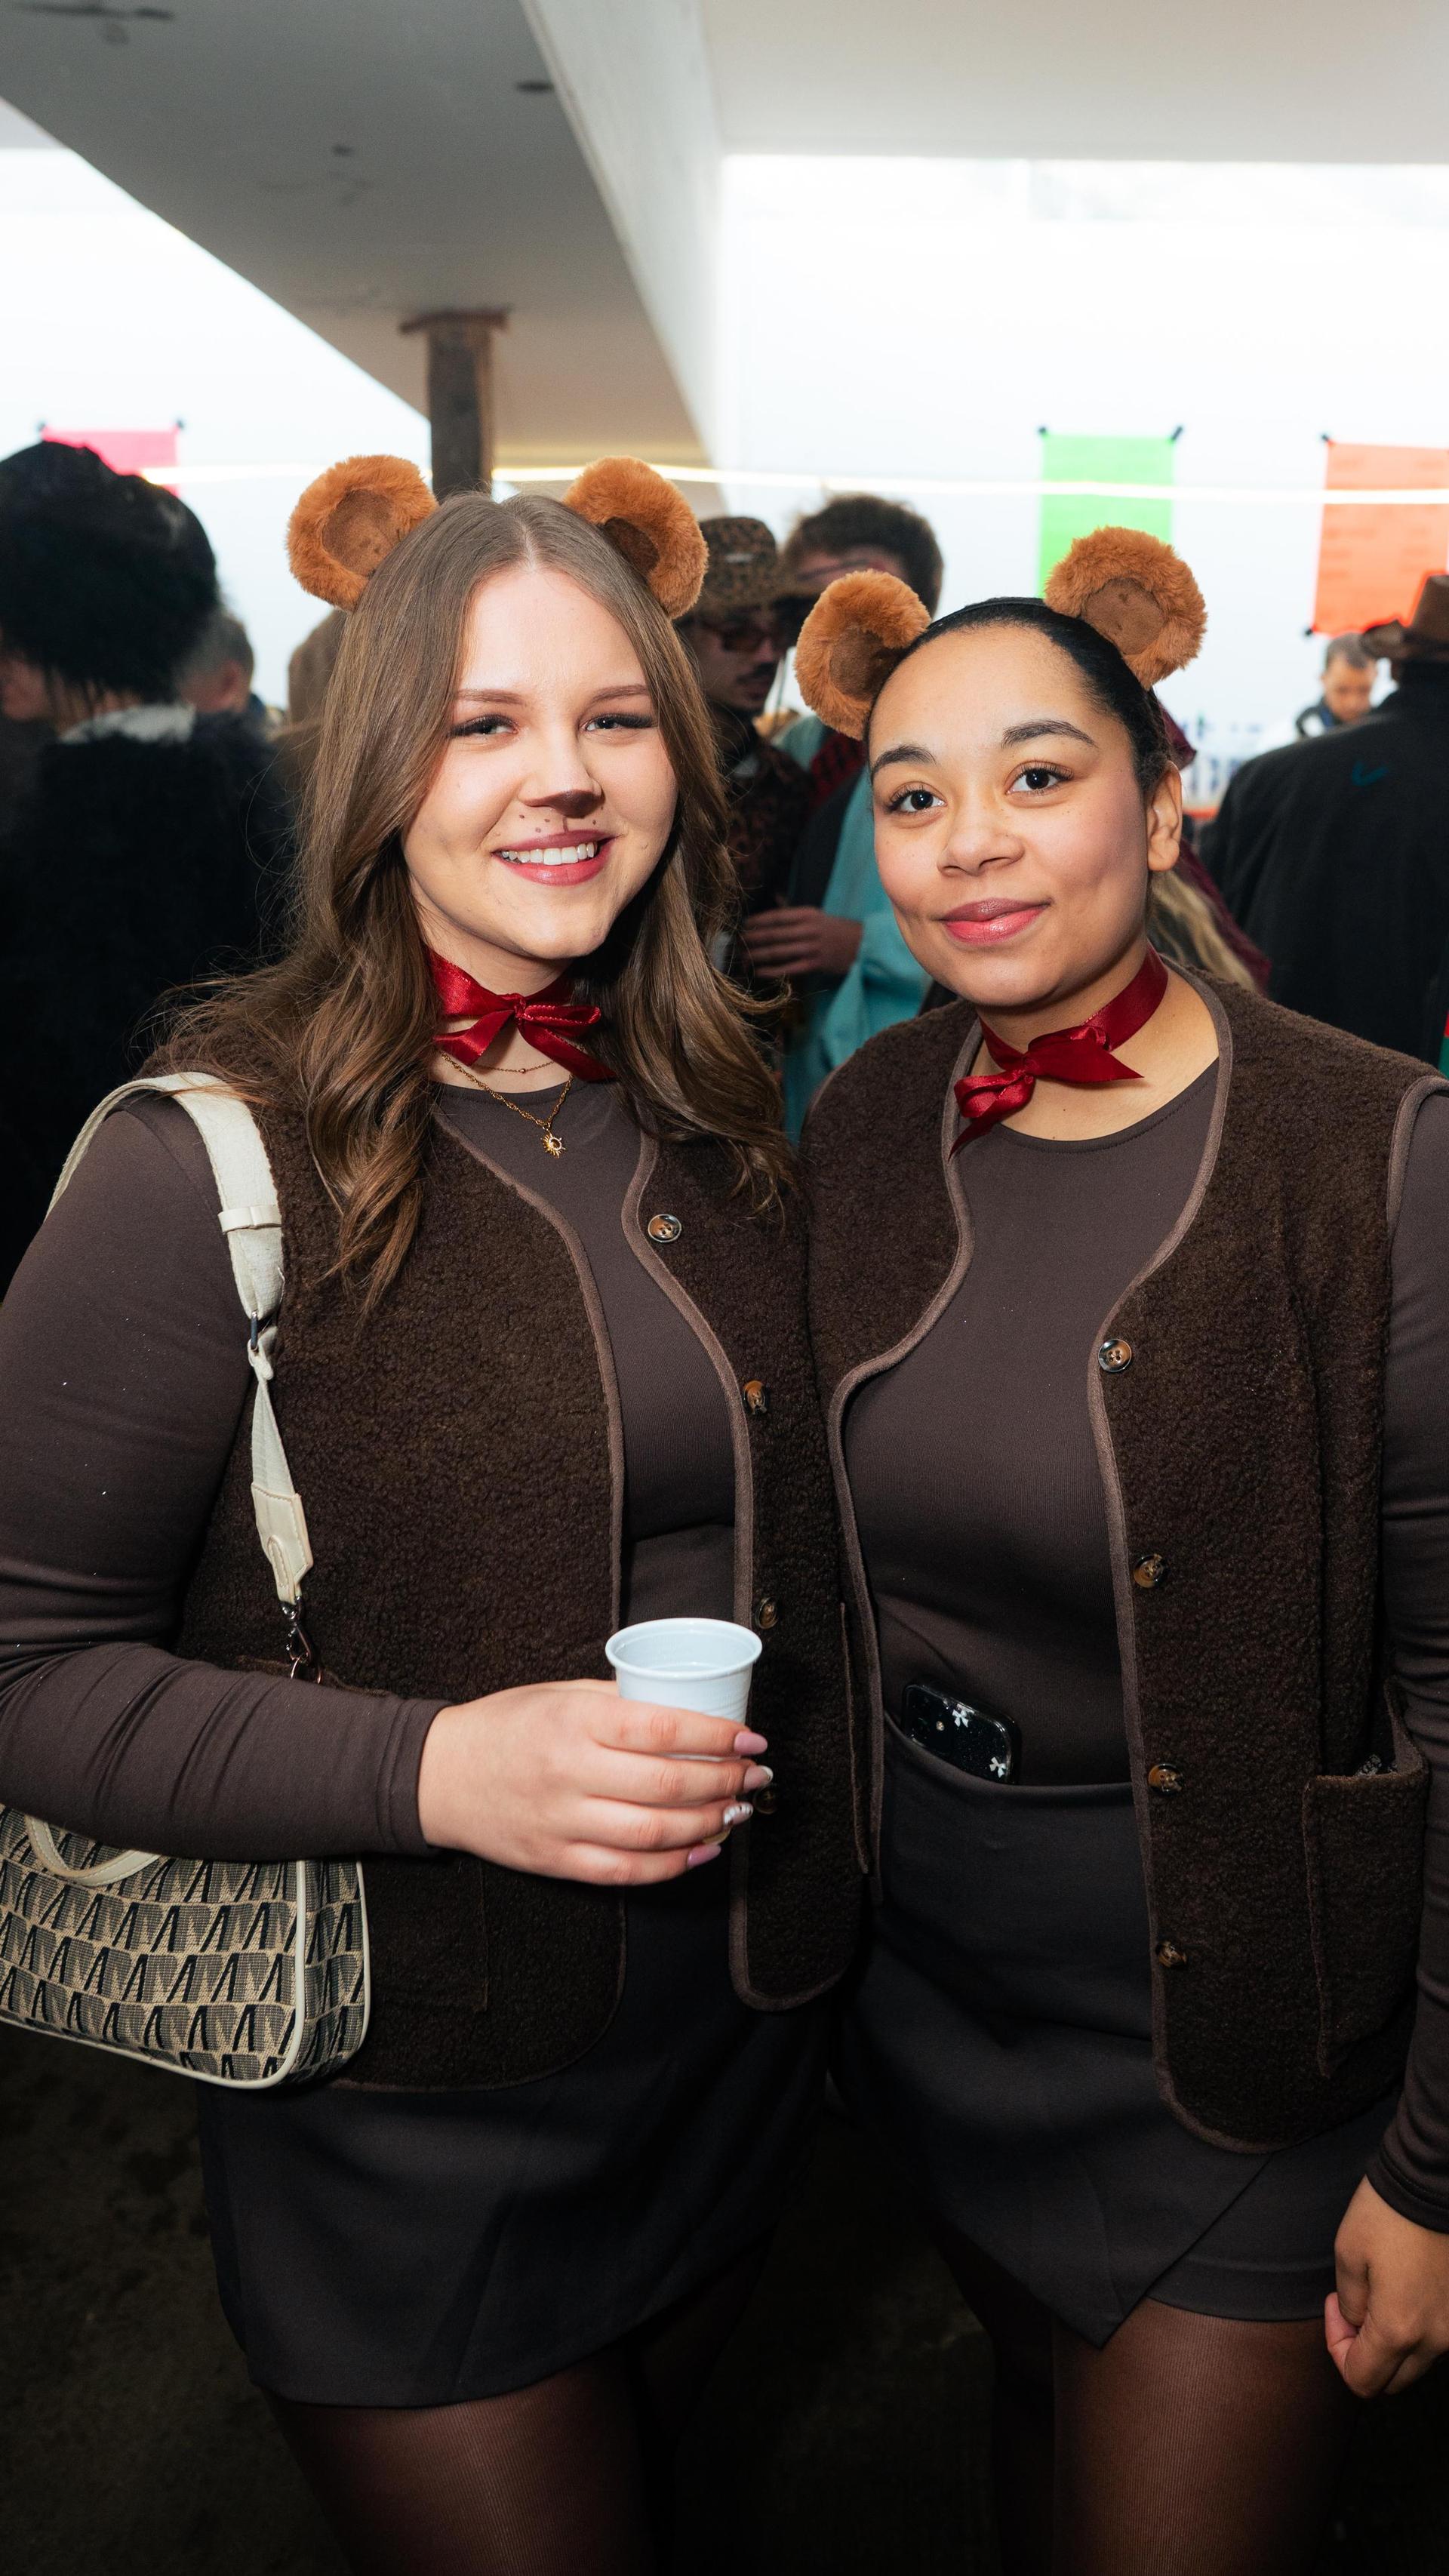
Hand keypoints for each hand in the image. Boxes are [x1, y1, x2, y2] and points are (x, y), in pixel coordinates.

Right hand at [416, 1679, 770, 1885]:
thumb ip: (617, 1700)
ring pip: (653, 1834)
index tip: (752, 1740)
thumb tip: (684, 1705)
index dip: (715, 1738)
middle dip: (724, 1783)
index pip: (660, 1730)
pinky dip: (672, 1864)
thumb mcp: (559, 1693)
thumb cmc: (505, 1726)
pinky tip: (701, 1850)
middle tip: (754, 1777)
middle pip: (666, 1786)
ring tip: (735, 1812)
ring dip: (708, 1825)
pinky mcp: (555, 1860)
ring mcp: (561, 1822)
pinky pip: (625, 1871)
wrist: (438, 1775)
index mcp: (573, 1721)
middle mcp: (568, 1772)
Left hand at [741, 907, 862, 980]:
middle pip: (772, 934)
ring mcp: (811, 947)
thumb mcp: (817, 915)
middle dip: (751, 939)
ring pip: (777, 952)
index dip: (757, 921)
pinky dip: (771, 971)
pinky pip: (788, 968)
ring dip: (757, 955)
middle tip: (736, 943)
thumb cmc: (837, 930)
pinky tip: (758, 972)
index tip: (743, 925)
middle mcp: (808, 929)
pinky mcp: (815, 964)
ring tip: (742, 958)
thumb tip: (777, 898)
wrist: (863, 945)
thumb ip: (795, 911)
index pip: (776, 916)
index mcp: (807, 914)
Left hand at [1326, 2175, 1448, 2394]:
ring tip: (1380, 2293)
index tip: (1335, 2307)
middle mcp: (1436, 2339)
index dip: (1337, 2349)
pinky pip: (1439, 2338)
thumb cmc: (1388, 2212)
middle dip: (1365, 2354)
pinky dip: (1419, 2329)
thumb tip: (1356, 2324)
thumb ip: (1350, 2304)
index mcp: (1400, 2330)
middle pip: (1394, 2381)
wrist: (1436, 2182)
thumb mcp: (1348, 2253)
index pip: (1362, 2380)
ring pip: (1419, 2362)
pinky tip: (1407, 2290)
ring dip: (1394, 2344)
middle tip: (1352, 2306)